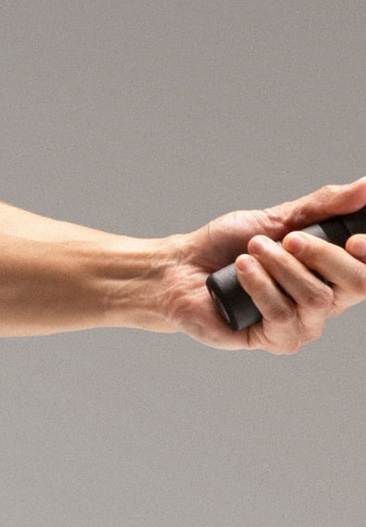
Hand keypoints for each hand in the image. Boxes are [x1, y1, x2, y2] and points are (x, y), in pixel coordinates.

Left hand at [163, 177, 365, 352]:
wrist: (180, 267)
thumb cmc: (228, 245)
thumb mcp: (276, 218)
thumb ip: (321, 207)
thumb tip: (364, 186)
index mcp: (333, 273)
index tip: (352, 238)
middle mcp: (326, 302)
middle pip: (357, 284)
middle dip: (321, 254)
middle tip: (286, 239)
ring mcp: (303, 324)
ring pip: (315, 297)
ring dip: (278, 266)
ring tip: (250, 252)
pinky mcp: (276, 340)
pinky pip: (283, 315)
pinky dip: (260, 285)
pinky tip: (241, 270)